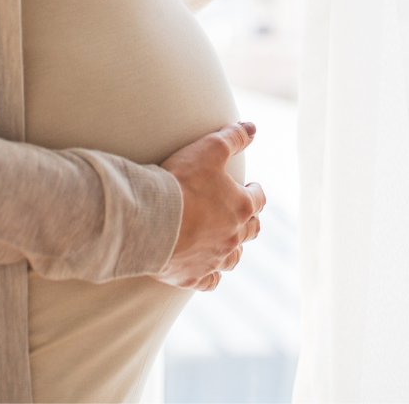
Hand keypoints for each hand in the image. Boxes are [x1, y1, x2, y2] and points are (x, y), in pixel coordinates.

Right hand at [155, 121, 266, 290]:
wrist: (150, 220)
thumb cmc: (181, 182)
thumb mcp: (210, 148)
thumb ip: (233, 136)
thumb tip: (253, 128)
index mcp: (241, 207)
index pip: (258, 199)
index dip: (255, 191)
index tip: (250, 186)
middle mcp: (233, 237)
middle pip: (251, 231)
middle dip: (249, 220)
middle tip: (241, 213)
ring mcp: (214, 259)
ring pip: (234, 259)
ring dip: (234, 249)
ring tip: (227, 242)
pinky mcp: (193, 276)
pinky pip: (210, 281)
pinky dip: (211, 274)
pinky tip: (207, 269)